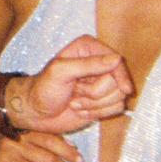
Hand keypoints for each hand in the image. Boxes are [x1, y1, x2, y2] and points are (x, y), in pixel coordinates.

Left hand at [8, 35, 133, 134]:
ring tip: (75, 102)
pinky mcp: (103, 101)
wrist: (36, 113)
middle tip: (75, 92)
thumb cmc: (42, 89)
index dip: (121, 75)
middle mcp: (98, 64)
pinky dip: (98, 113)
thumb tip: (117, 59)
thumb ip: (88, 64)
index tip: (125, 89)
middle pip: (117, 81)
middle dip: (96, 93)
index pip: (116, 60)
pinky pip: (116, 108)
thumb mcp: (61, 72)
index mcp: (88, 48)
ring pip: (118, 96)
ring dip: (95, 105)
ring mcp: (102, 83)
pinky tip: (81, 109)